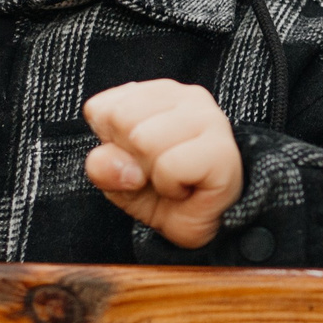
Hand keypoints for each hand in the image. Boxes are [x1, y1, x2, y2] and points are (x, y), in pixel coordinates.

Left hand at [83, 78, 242, 249]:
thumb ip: (102, 166)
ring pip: (144, 139)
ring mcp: (210, 118)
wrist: (200, 229)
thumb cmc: (160, 194)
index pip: (100, 108)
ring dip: (152, 174)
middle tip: (157, 173)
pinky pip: (169, 166)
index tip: (137, 159)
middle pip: (121, 118)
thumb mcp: (117, 180)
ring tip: (173, 180)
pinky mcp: (222, 150)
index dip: (110, 145)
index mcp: (156, 93)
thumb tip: (110, 161)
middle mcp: (187, 96)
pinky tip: (187, 189)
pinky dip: (170, 188)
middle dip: (131, 158)